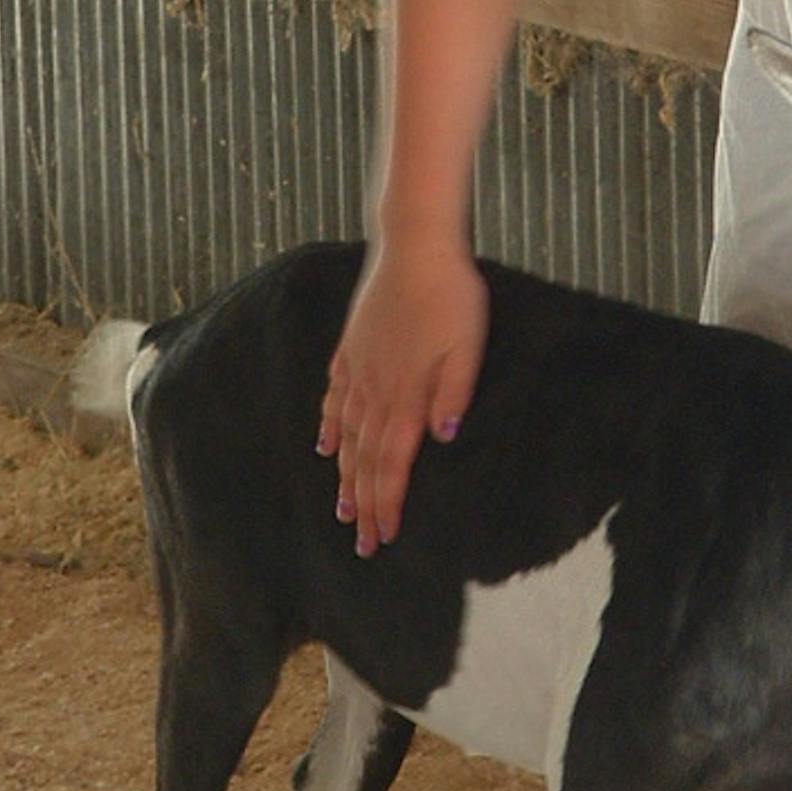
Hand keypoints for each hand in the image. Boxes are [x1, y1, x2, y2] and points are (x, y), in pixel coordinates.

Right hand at [317, 236, 487, 557]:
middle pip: (365, 460)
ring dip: (345, 476)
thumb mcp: (467, 344)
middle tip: (362, 545)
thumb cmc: (451, 294)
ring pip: (346, 436)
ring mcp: (359, 369)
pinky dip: (328, 427)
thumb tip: (443, 438)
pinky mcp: (352, 349)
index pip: (393, 464)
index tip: (384, 538)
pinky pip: (334, 399)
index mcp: (405, 394)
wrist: (414, 245)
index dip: (388, 504)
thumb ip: (454, 391)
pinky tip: (324, 446)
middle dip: (365, 505)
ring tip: (342, 509)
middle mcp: (375, 389)